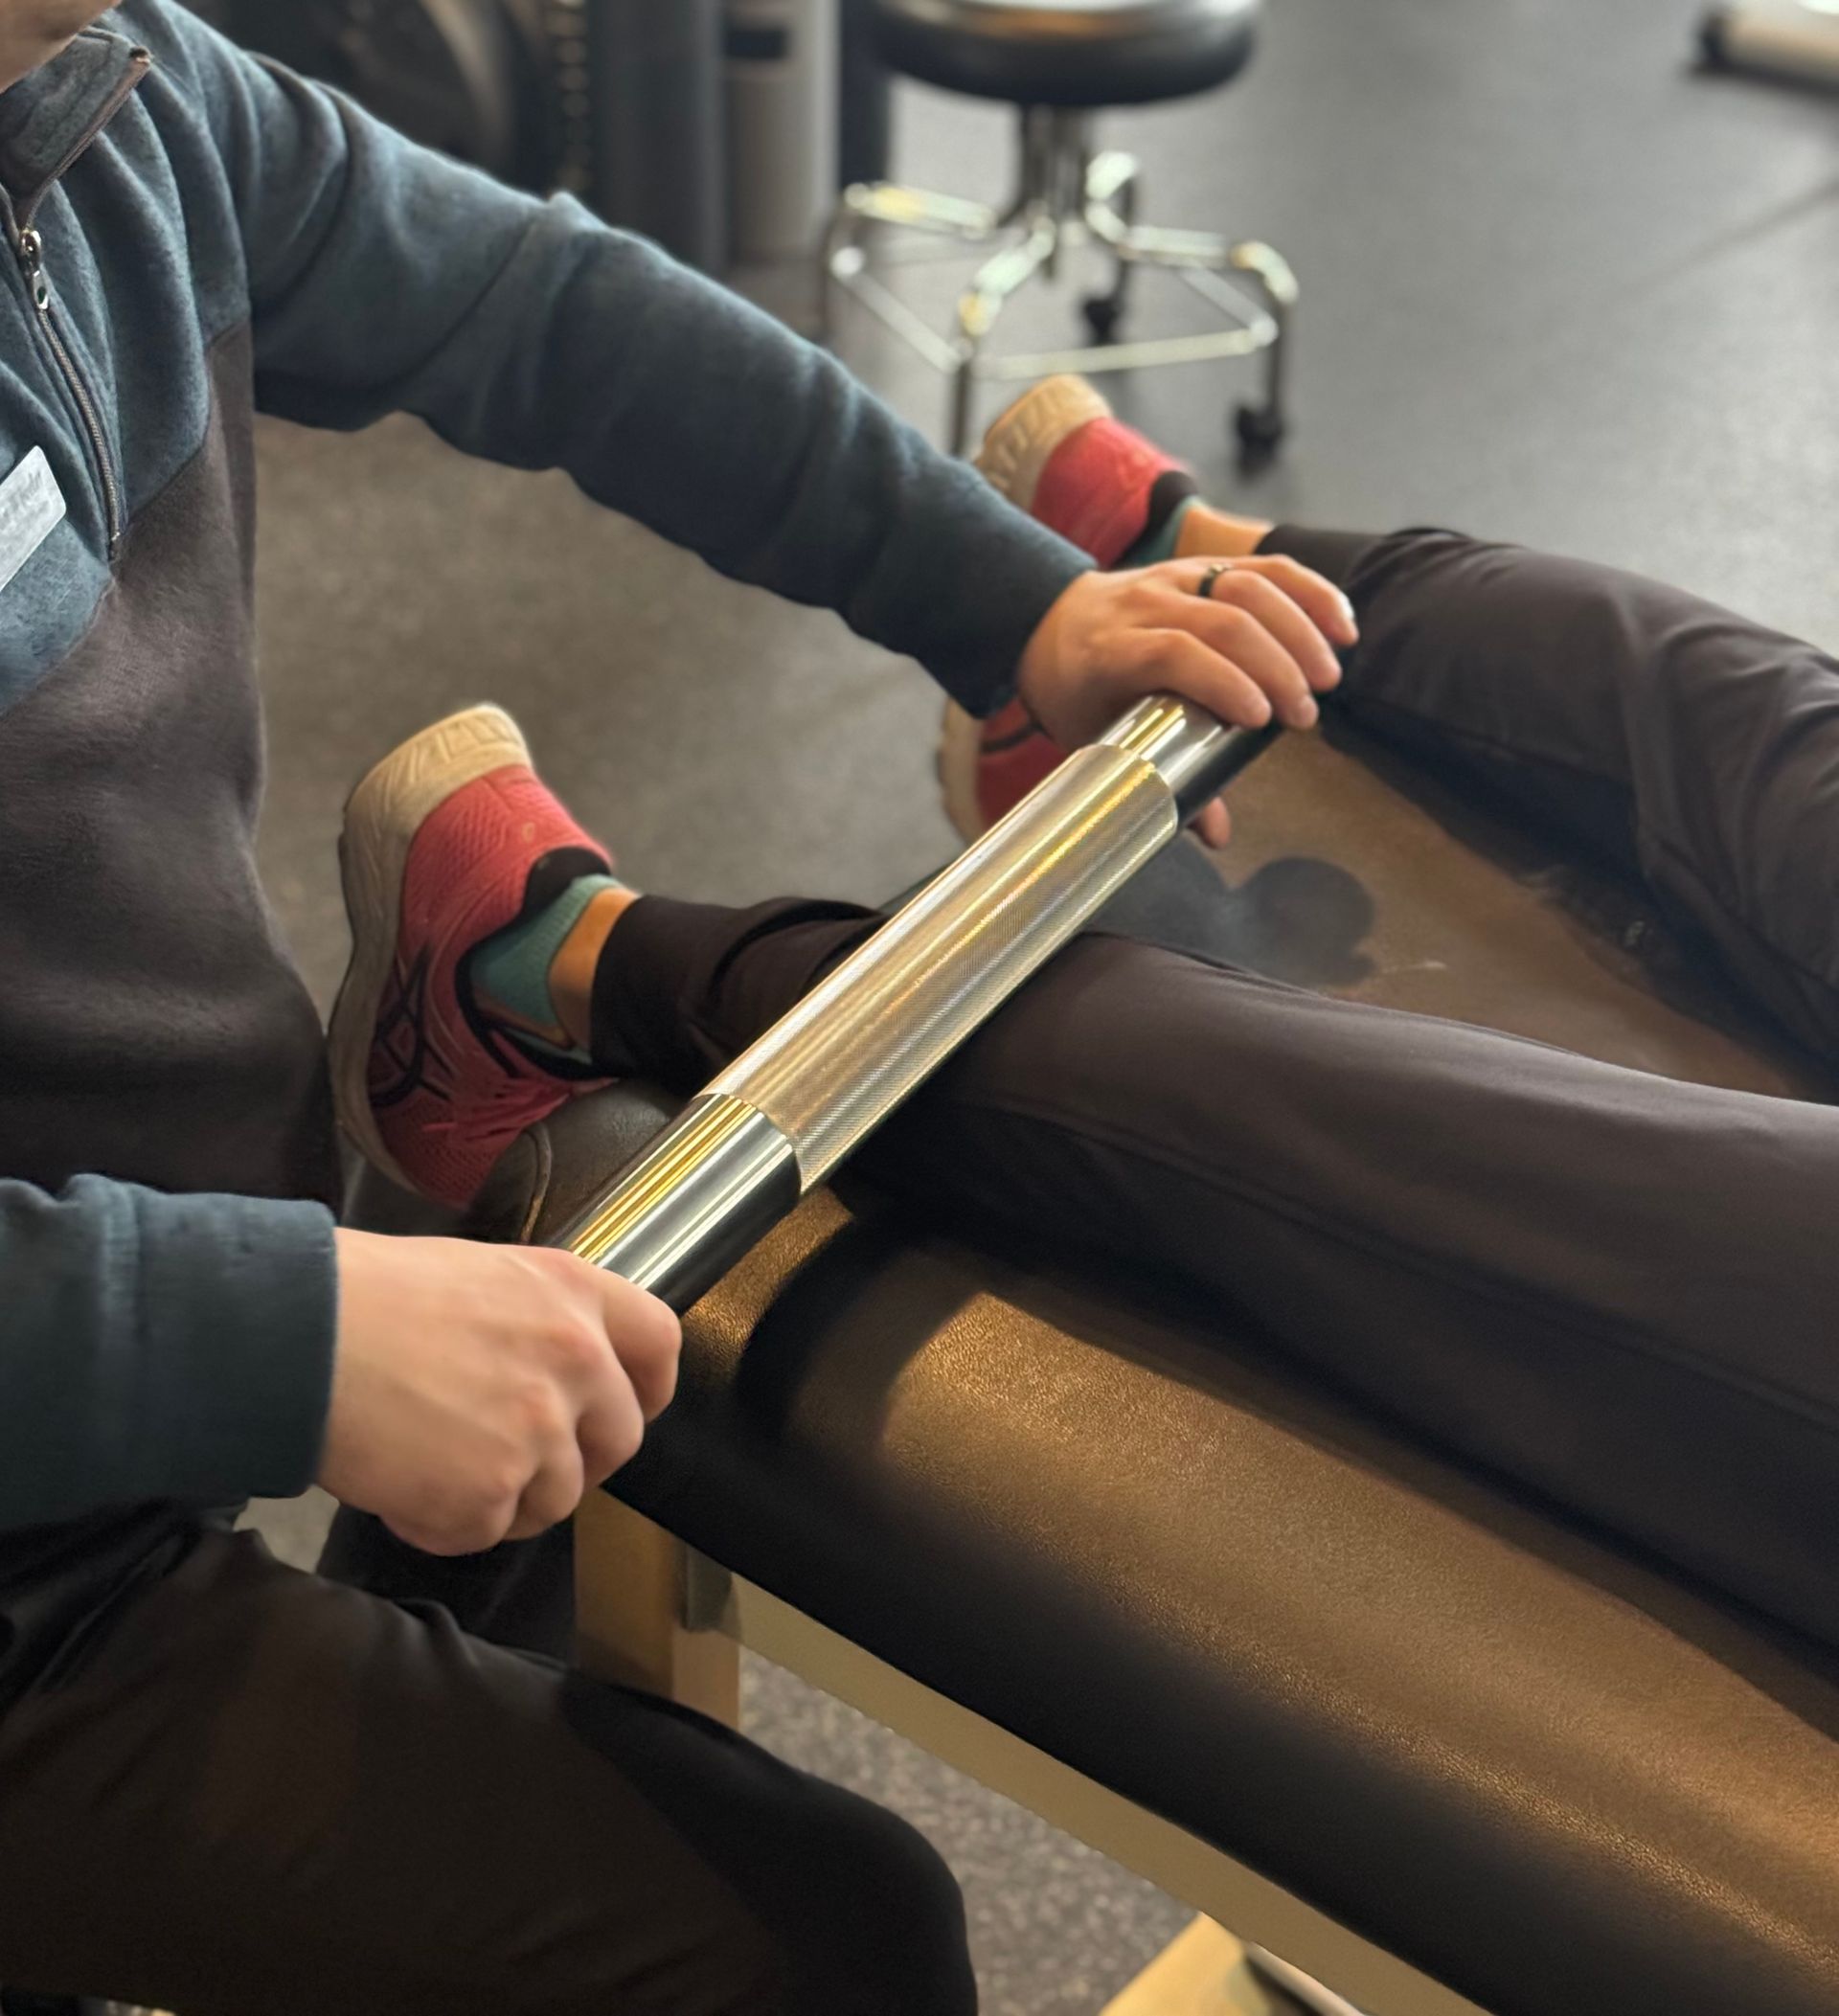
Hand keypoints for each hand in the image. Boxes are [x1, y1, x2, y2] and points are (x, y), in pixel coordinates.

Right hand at [320, 1229, 681, 1555]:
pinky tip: (401, 1482)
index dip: (650, 1385)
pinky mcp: (492, 1492)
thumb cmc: (367, 1297)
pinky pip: (486, 1532)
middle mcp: (575, 1360)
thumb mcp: (481, 1275)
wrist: (300, 1338)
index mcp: (572, 1294)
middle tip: (514, 1460)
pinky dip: (444, 1524)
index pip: (659, 1342)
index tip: (634, 1406)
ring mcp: (539, 1430)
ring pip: (555, 1498)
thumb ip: (539, 1322)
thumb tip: (556, 1372)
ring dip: (503, 1497)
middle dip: (575, 1461)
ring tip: (433, 1460)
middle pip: (619, 1439)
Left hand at [1015, 556, 1357, 845]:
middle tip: (1305, 716)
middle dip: (1275, 666)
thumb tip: (1217, 836)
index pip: (1171, 652)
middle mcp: (1143, 605)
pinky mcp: (1206, 566)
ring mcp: (1176, 577)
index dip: (1221, 681)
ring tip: (1329, 679)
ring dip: (1300, 630)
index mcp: (1109, 649)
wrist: (1049, 626)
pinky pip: (1265, 568)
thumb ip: (1160, 781)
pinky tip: (1340, 627)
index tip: (1259, 720)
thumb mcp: (1101, 738)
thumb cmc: (1080, 695)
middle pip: (1221, 619)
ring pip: (1248, 586)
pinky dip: (1310, 594)